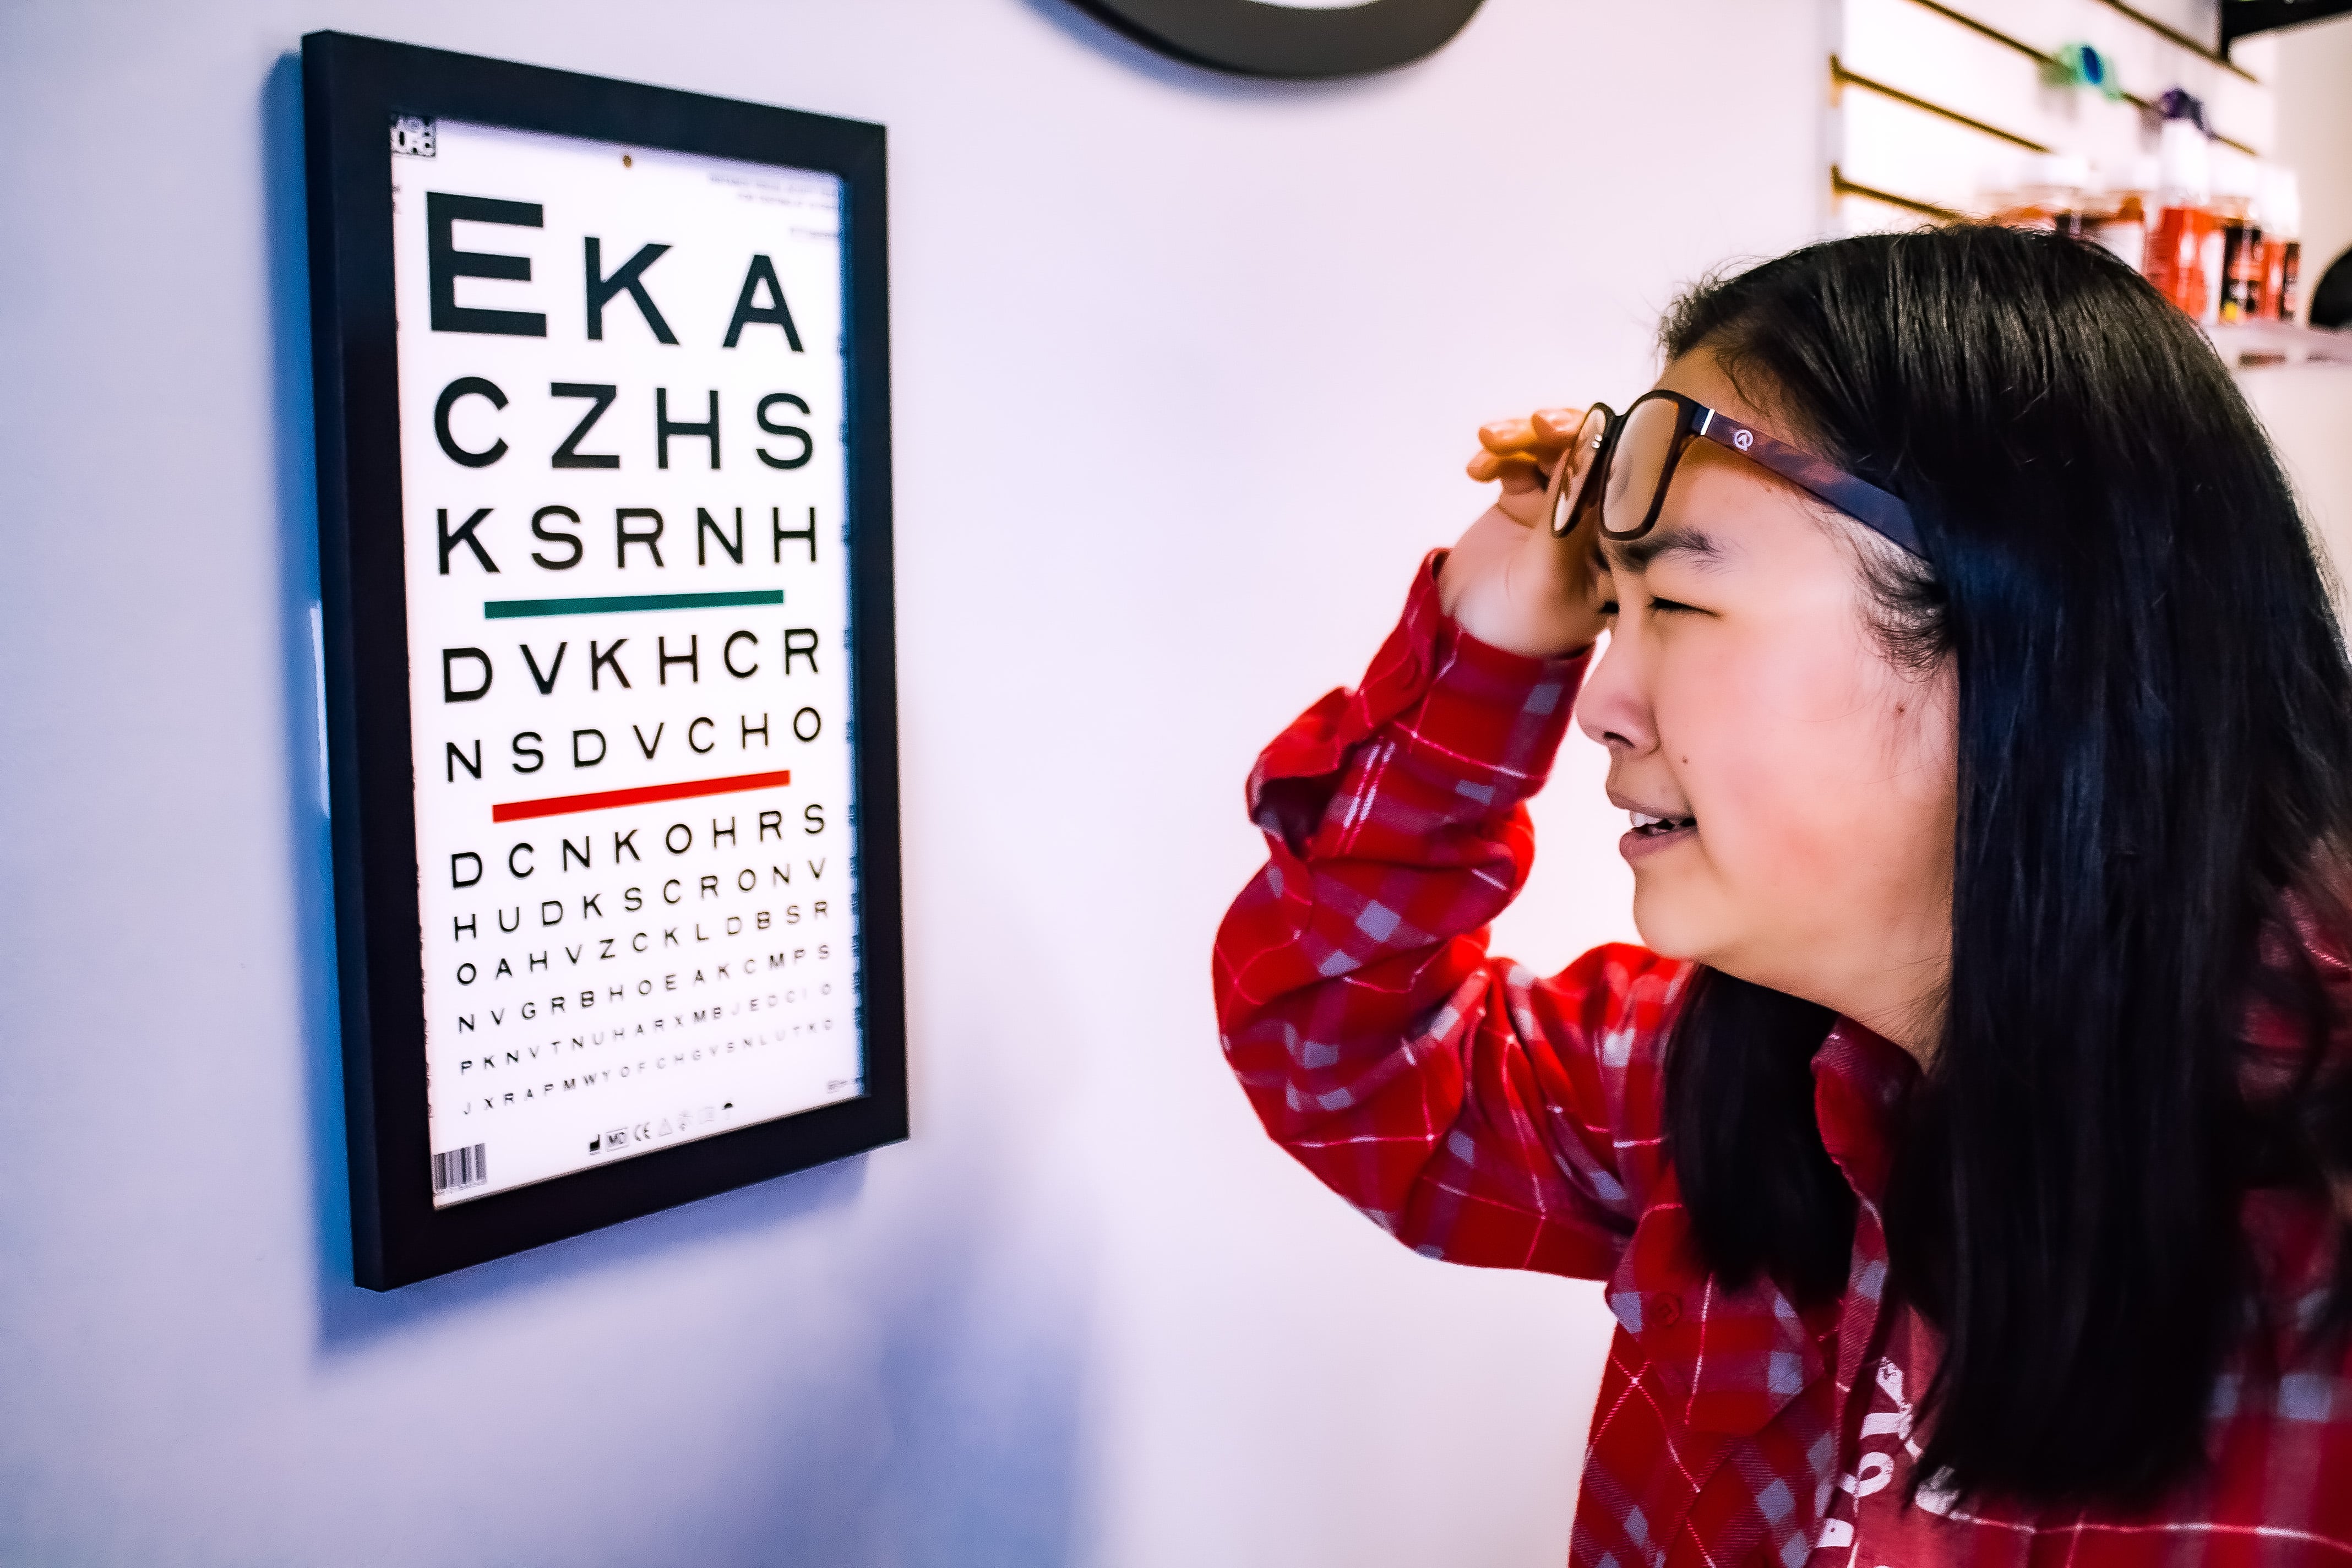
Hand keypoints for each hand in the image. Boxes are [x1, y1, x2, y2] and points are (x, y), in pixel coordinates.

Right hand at [1439, 407, 1607, 657]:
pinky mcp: (1526, 498)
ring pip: (1556, 448)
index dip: (1615, 445)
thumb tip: (1585, 452)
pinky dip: (1498, 454)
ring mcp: (1561, 507)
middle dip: (1568, 430)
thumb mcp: (1543, 579)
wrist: (1463, 640)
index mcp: (1621, 543)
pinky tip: (1477, 469)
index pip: (1631, 480)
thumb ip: (1563, 518)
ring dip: (1524, 436)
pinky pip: (1519, 457)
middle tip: (1539, 424)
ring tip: (1491, 441)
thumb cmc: (1516, 628)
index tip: (1589, 429)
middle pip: (1596, 452)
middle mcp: (1598, 519)